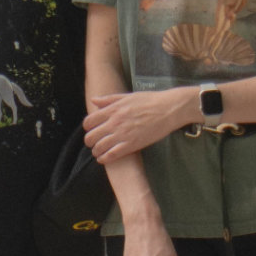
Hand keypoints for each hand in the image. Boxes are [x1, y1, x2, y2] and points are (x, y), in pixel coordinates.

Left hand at [84, 87, 201, 164]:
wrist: (168, 109)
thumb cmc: (150, 100)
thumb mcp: (127, 96)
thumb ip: (109, 99)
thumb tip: (93, 100)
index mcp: (113, 110)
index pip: (89, 121)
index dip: (87, 128)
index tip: (91, 130)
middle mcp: (114, 122)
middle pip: (91, 136)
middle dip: (89, 141)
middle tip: (93, 143)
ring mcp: (122, 134)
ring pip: (99, 147)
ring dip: (96, 151)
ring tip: (98, 152)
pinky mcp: (131, 145)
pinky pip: (112, 155)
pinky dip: (104, 159)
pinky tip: (103, 159)